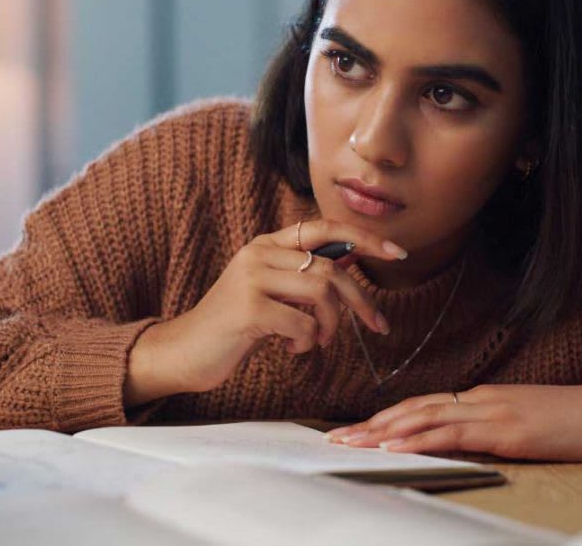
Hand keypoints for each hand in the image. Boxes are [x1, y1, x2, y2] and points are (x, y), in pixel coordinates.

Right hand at [125, 219, 406, 405]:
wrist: (183, 352)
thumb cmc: (233, 327)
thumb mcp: (270, 293)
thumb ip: (302, 275)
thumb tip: (349, 257)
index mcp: (265, 246)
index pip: (324, 228)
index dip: (365, 237)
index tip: (398, 252)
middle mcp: (258, 254)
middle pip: (330, 267)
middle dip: (361, 300)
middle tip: (378, 325)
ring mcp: (251, 279)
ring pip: (321, 291)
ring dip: (332, 325)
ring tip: (318, 343)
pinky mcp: (248, 308)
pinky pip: (303, 322)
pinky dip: (308, 341)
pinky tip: (293, 349)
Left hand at [324, 376, 581, 460]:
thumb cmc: (575, 422)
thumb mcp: (525, 424)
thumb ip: (492, 430)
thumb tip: (463, 444)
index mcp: (482, 399)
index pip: (423, 407)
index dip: (386, 418)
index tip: (356, 430)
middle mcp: (480, 400)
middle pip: (413, 409)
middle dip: (370, 424)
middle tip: (334, 438)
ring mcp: (492, 412)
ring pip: (424, 417)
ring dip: (382, 431)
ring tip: (350, 443)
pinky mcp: (506, 430)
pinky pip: (453, 433)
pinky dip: (419, 438)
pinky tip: (395, 445)